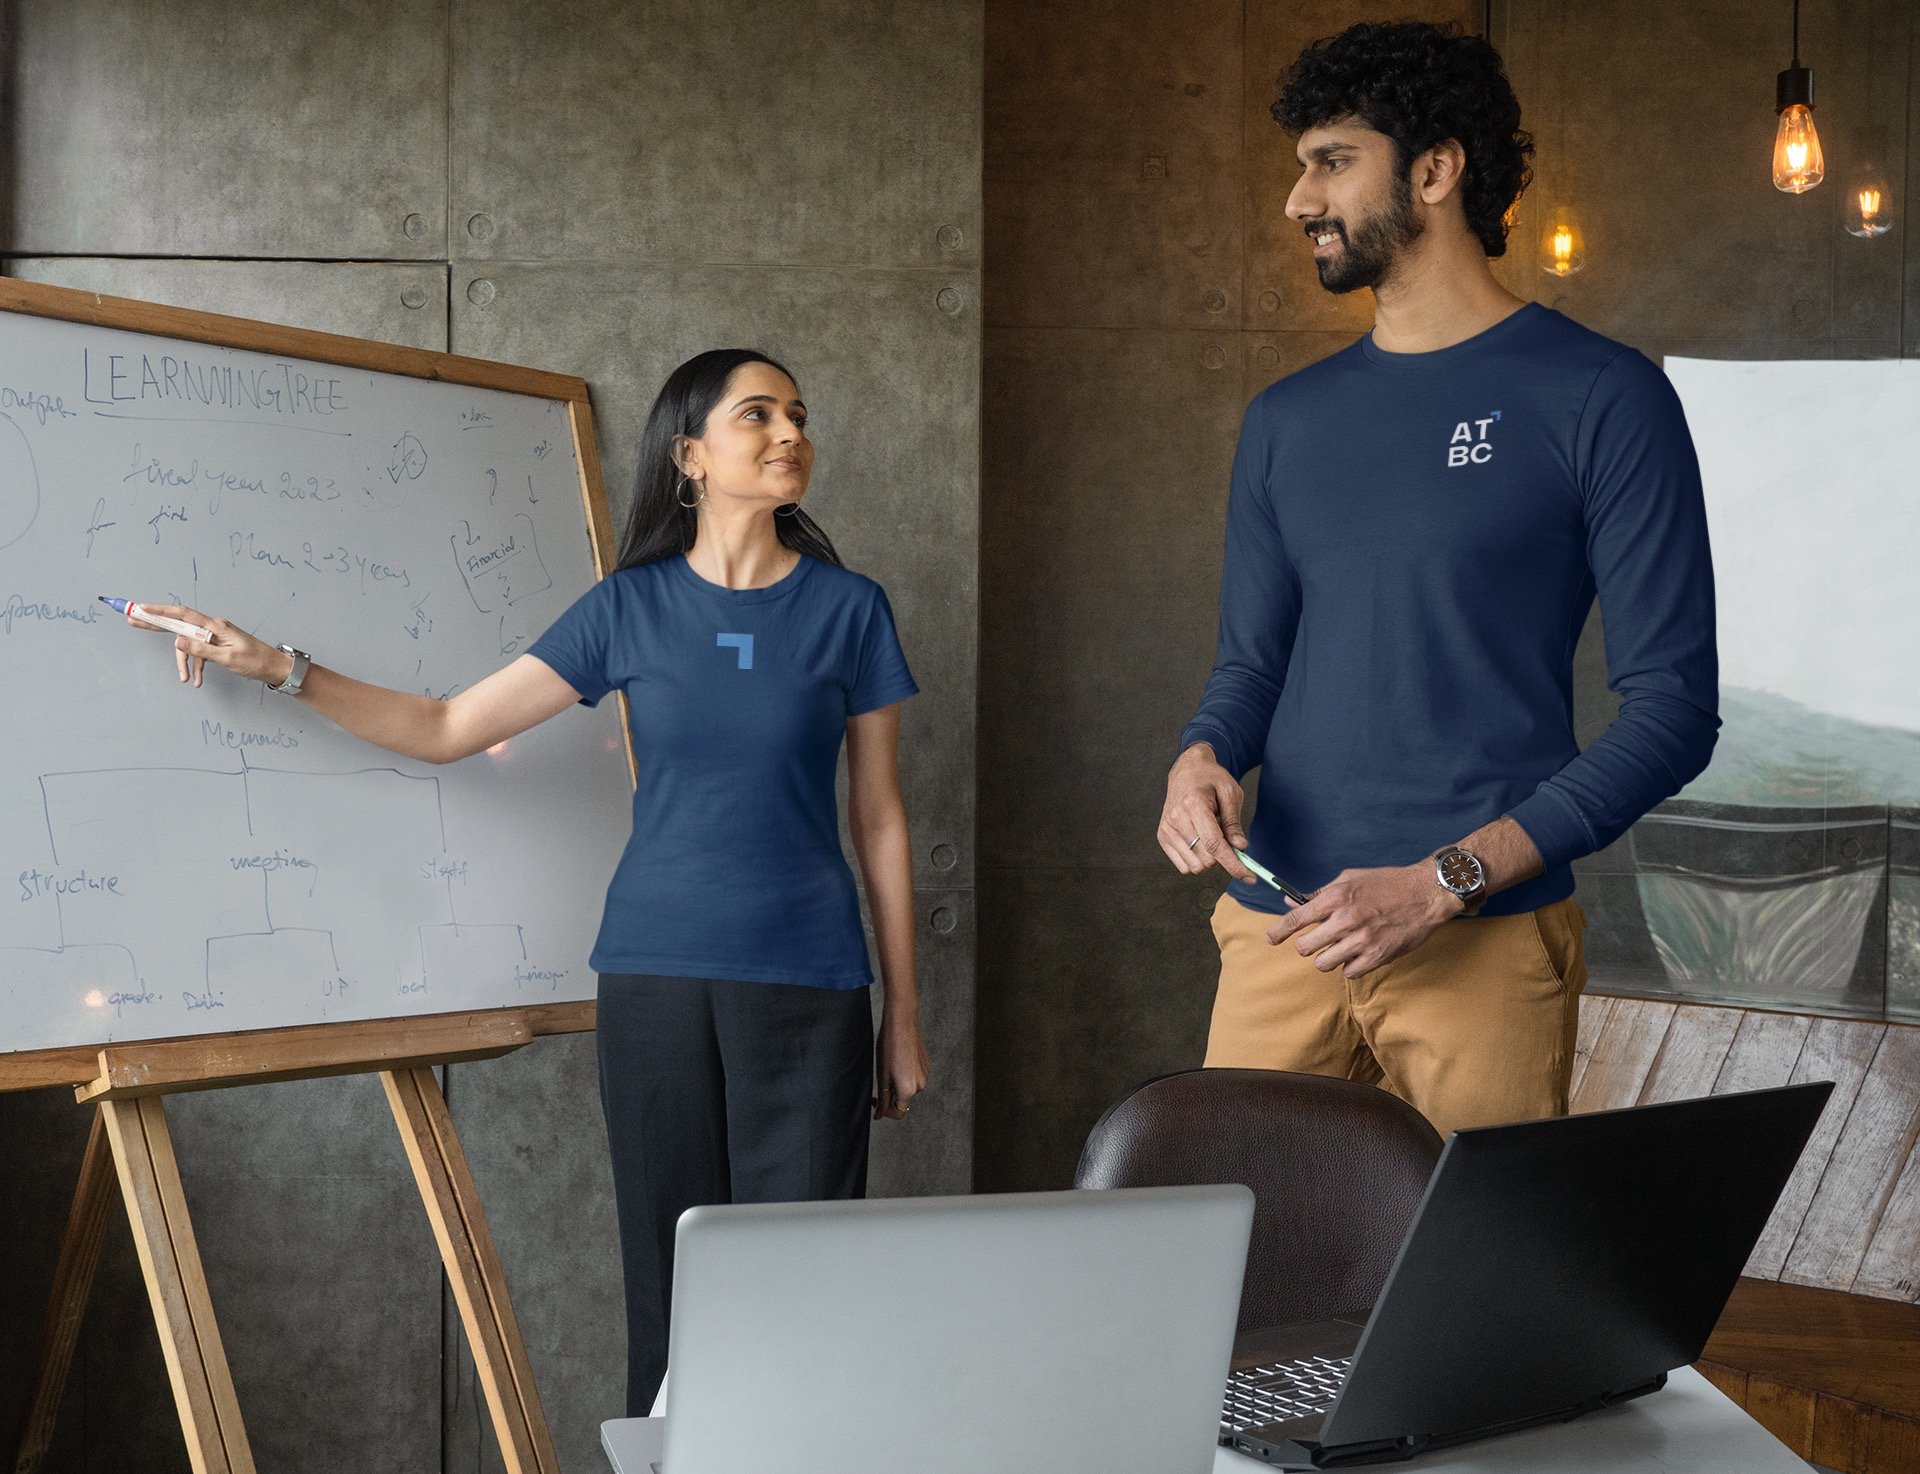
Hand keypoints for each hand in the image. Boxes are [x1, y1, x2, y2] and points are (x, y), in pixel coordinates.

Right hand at [126, 603, 288, 689]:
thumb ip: (201, 649)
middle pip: (179, 624)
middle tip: (133, 621)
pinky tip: (197, 680)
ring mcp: (215, 636)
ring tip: (187, 679)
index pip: (183, 614)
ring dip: (185, 662)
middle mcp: (213, 627)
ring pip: (189, 645)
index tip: (142, 608)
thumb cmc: (255, 661)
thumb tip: (178, 641)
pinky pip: (200, 653)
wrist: (274, 667)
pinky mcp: (217, 645)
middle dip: (156, 625)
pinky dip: (197, 665)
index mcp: (215, 625)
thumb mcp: (226, 657)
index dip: (161, 611)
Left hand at [874, 1009, 929, 1120]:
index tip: (876, 1100)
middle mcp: (921, 1085)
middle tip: (881, 1079)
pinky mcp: (927, 1066)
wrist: (902, 1023)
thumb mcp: (882, 1075)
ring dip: (899, 1084)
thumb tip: (879, 1114)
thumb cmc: (889, 1046)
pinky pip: (915, 1078)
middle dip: (892, 1095)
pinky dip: (906, 1075)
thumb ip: (883, 1098)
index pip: (899, 1112)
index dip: (886, 1111)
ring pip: (909, 1088)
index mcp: (908, 1089)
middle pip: (904, 1100)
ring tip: (889, 1067)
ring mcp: (926, 1075)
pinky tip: (898, 1061)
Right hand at [1158, 742, 1255, 881]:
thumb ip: (1234, 822)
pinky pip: (1183, 866)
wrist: (1187, 771)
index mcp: (1195, 805)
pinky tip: (1200, 842)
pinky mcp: (1162, 836)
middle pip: (1206, 859)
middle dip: (1223, 857)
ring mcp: (1166, 829)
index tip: (1249, 877)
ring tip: (1211, 835)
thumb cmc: (1211, 779)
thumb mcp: (1230, 793)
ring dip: (1209, 859)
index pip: (1215, 845)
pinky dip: (1196, 860)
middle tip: (1228, 839)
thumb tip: (1240, 848)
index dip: (1233, 864)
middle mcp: (1176, 818)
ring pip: (1195, 866)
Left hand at [1266, 862, 1461, 977]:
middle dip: (1307, 945)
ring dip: (1328, 957)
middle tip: (1318, 940)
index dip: (1278, 932)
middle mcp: (1346, 920)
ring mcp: (1362, 941)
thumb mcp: (1349, 879)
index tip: (1270, 939)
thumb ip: (1319, 894)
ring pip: (1324, 964)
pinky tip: (1359, 953)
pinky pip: (1348, 973)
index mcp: (1336, 898)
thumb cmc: (1386, 883)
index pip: (1296, 919)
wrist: (1425, 893)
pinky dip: (1349, 966)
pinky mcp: (1377, 957)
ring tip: (1341, 946)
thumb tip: (1290, 901)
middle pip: (1305, 947)